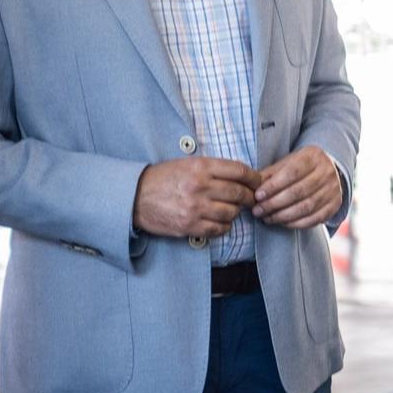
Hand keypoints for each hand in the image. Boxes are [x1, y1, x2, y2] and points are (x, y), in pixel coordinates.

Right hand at [134, 158, 261, 238]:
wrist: (135, 197)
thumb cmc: (162, 178)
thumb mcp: (186, 163)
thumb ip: (212, 168)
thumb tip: (240, 174)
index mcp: (201, 167)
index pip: (239, 171)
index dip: (254, 178)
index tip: (257, 182)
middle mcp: (200, 186)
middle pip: (239, 193)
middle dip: (250, 197)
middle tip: (251, 199)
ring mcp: (195, 208)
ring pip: (231, 213)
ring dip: (235, 212)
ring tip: (231, 210)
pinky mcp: (190, 226)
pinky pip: (219, 229)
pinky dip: (224, 227)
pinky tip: (220, 222)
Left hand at [252, 147, 343, 229]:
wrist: (329, 170)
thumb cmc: (301, 167)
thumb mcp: (286, 163)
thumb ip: (270, 174)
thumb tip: (252, 187)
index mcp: (313, 156)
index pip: (292, 172)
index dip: (273, 186)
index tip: (257, 195)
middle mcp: (327, 172)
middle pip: (299, 191)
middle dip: (274, 203)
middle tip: (258, 211)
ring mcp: (333, 190)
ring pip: (306, 207)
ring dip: (283, 216)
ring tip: (266, 218)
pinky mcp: (335, 205)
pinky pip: (314, 219)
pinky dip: (296, 223)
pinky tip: (282, 222)